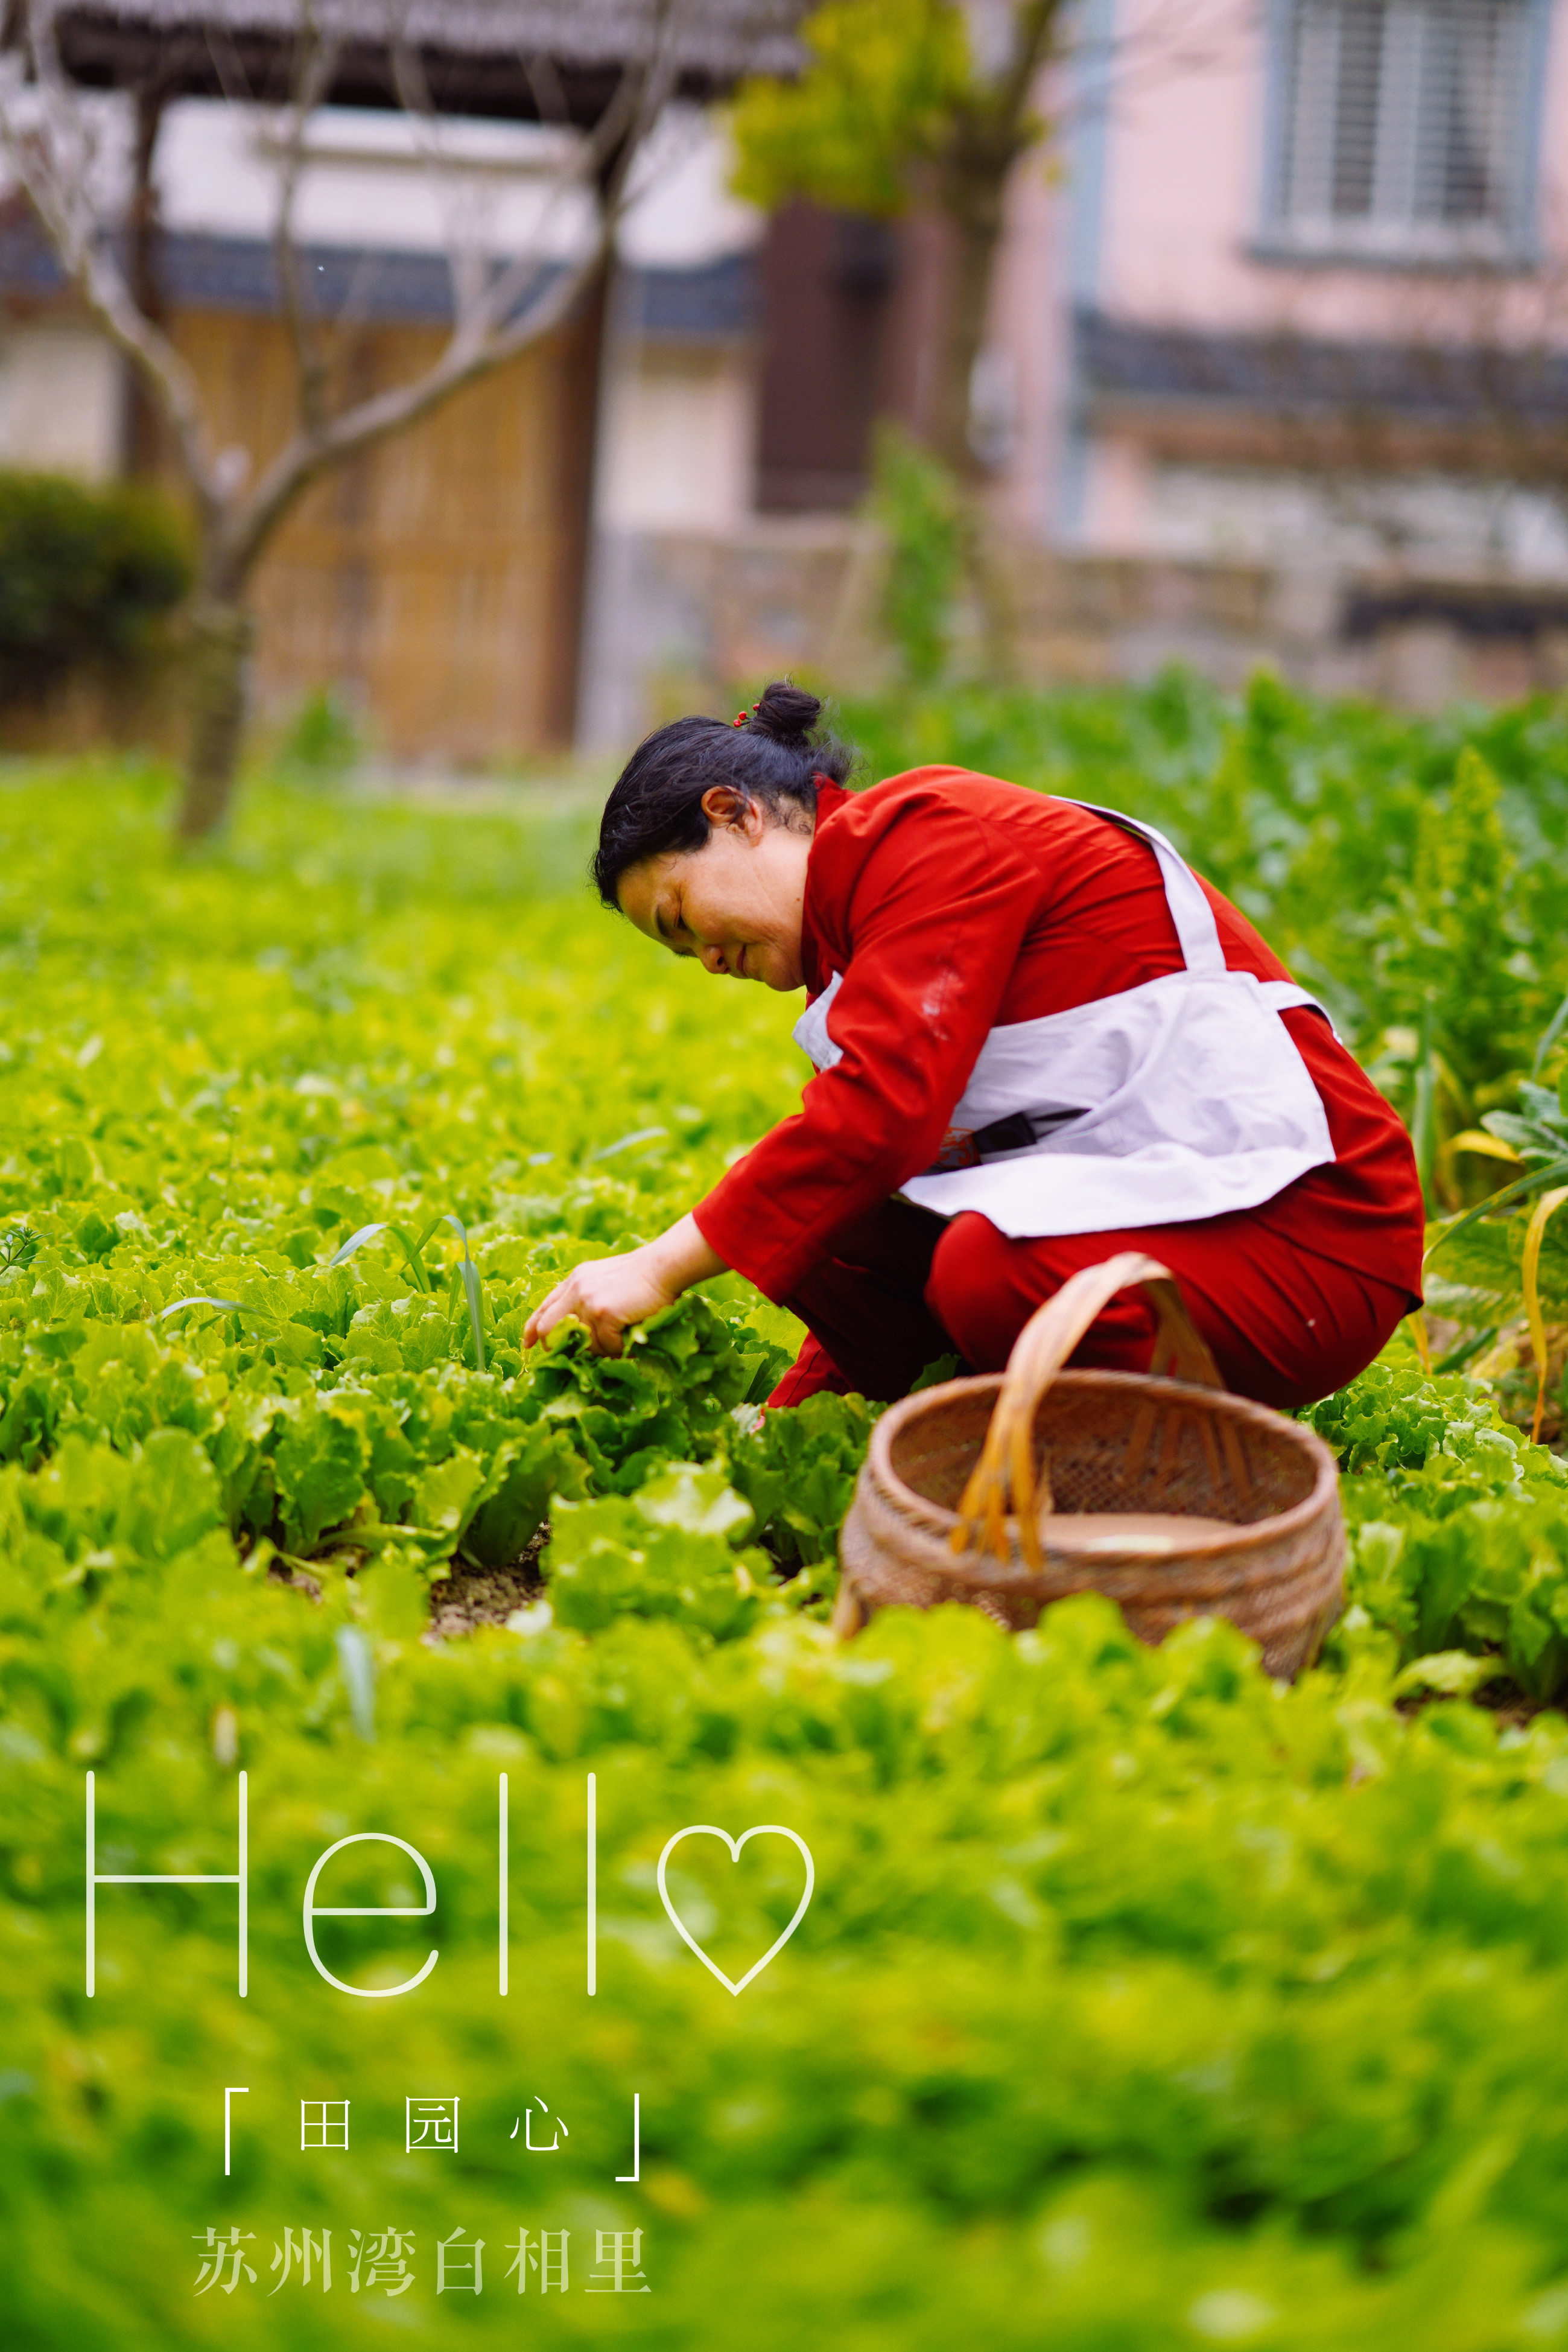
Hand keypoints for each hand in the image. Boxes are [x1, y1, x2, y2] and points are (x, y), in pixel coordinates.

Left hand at [523, 1214, 726, 1356]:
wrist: (663, 1267)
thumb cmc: (643, 1277)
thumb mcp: (605, 1280)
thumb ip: (588, 1298)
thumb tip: (579, 1332)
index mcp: (574, 1280)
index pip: (543, 1308)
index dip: (532, 1329)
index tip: (528, 1345)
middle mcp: (575, 1290)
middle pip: (548, 1329)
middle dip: (556, 1348)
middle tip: (571, 1358)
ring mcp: (588, 1301)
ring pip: (582, 1342)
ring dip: (600, 1349)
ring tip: (618, 1343)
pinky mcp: (604, 1313)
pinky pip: (605, 1345)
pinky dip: (618, 1348)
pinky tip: (630, 1339)